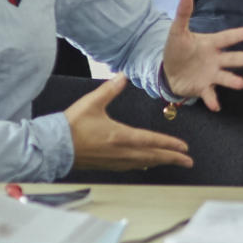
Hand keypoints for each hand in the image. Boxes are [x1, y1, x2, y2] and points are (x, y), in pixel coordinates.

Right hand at [65, 75, 192, 170]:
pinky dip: (144, 164)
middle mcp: (121, 152)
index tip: (184, 148)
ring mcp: (114, 161)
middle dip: (172, 158)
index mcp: (120, 136)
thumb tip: (123, 76)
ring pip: (144, 163)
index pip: (152, 141)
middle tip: (188, 161)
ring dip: (160, 162)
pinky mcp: (107, 165)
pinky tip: (146, 164)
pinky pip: (132, 166)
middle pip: (153, 156)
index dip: (170, 145)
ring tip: (172, 162)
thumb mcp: (92, 102)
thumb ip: (110, 89)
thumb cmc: (72, 125)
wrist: (54, 146)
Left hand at [164, 0, 242, 110]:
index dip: (238, 35)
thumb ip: (184, 14)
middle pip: (232, 59)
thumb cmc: (177, 49)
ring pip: (225, 77)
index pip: (226, 38)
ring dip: (233, 81)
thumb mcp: (177, 31)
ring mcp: (210, 75)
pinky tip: (216, 106)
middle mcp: (215, 60)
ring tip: (241, 84)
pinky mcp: (203, 88)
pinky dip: (213, 100)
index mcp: (210, 44)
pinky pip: (210, 94)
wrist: (168, 70)